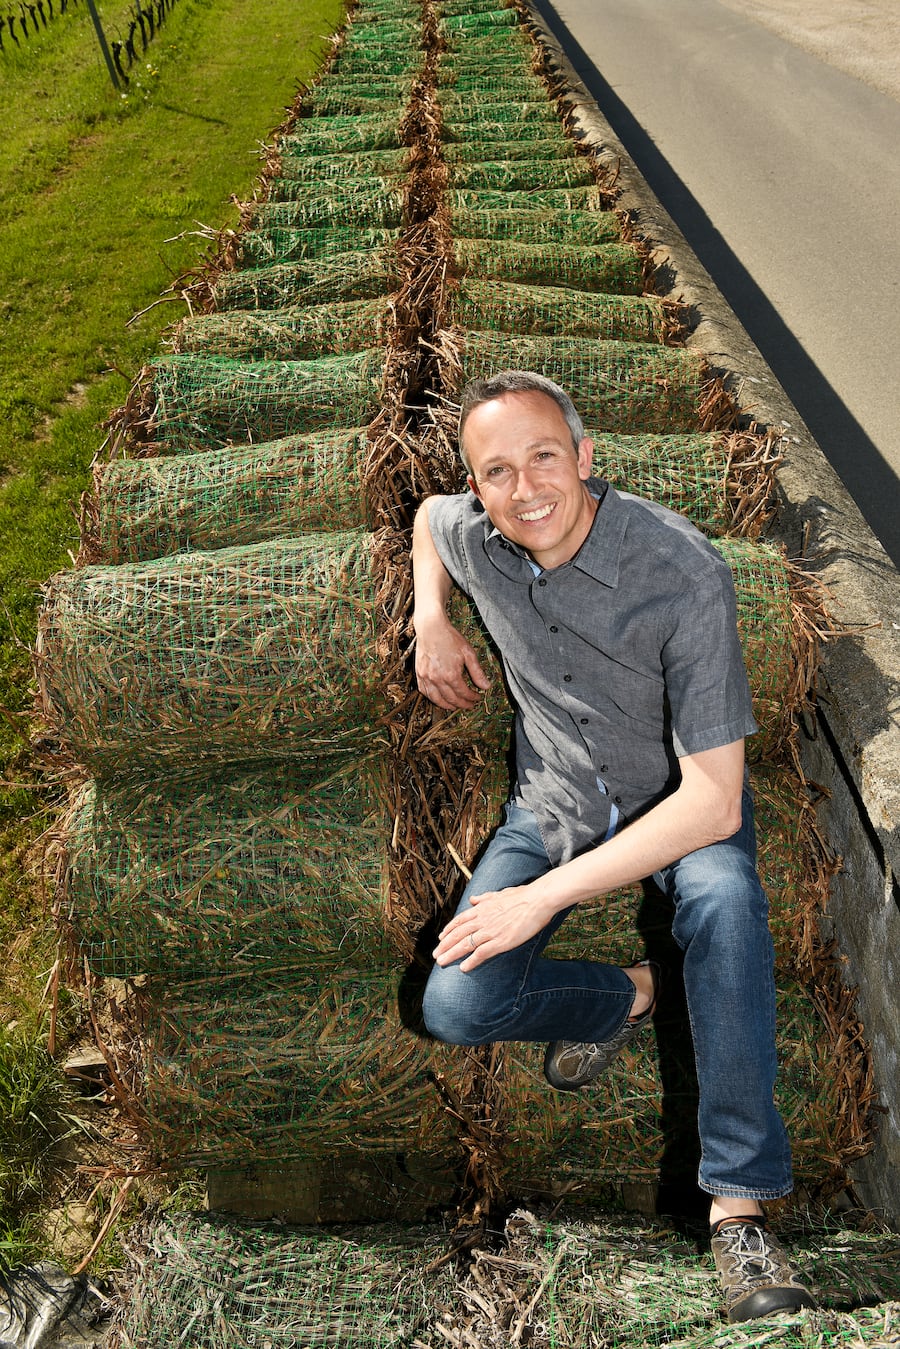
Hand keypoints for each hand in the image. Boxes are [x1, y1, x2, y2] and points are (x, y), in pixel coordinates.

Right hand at [414, 615, 490, 709]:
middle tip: (469, 705)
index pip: (463, 693)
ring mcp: (426, 677)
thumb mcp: (468, 653)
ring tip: (454, 707)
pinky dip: (432, 698)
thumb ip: (477, 672)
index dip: (472, 698)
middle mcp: (437, 679)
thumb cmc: (450, 638)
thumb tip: (486, 687)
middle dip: (462, 704)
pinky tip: (438, 698)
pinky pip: (424, 692)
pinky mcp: (419, 674)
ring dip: (447, 706)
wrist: (431, 628)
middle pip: (451, 699)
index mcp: (451, 675)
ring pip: (436, 699)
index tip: (477, 698)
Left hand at [433, 883, 556, 970]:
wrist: (537, 900)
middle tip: (435, 955)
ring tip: (441, 962)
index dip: (449, 930)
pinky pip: (482, 953)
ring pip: (465, 944)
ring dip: (451, 954)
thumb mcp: (499, 893)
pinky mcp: (501, 941)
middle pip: (458, 934)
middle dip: (444, 945)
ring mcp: (490, 931)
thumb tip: (472, 899)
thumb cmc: (522, 896)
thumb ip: (484, 898)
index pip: (459, 921)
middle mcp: (482, 920)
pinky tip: (463, 968)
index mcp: (482, 908)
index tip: (441, 938)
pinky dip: (471, 961)